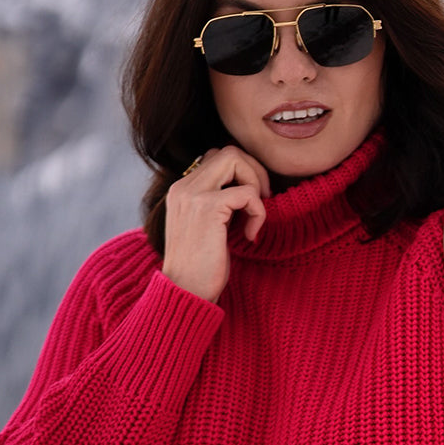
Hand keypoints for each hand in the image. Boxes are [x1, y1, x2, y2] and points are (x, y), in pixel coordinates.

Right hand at [161, 146, 270, 302]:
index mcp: (181, 190)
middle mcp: (184, 186)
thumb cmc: (200, 269)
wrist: (185, 293)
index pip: (216, 158)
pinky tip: (251, 236)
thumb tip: (246, 188)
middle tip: (262, 202)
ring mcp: (194, 194)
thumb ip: (218, 204)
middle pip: (228, 151)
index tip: (251, 202)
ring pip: (235, 159)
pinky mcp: (208, 208)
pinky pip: (247, 192)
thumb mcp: (206, 228)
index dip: (241, 174)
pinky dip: (258, 212)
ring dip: (256, 184)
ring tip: (256, 216)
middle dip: (254, 172)